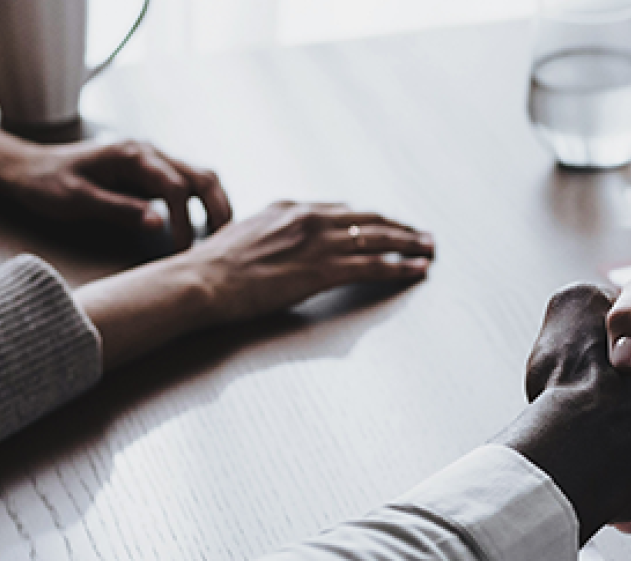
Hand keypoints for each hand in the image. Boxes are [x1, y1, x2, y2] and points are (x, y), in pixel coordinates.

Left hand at [0, 139, 231, 248]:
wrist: (27, 167)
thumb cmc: (46, 183)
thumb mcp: (77, 200)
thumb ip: (119, 210)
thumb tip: (160, 225)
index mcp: (132, 156)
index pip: (176, 187)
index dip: (185, 221)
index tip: (182, 251)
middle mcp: (149, 152)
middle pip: (202, 176)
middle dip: (218, 209)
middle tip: (222, 244)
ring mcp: (152, 160)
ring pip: (201, 177)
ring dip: (215, 205)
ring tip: (220, 237)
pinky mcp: (150, 172)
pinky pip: (188, 183)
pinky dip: (203, 203)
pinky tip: (204, 226)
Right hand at [174, 201, 435, 323]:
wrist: (201, 281)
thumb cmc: (212, 268)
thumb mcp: (242, 237)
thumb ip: (268, 235)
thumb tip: (275, 245)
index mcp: (288, 208)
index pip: (341, 211)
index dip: (369, 219)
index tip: (386, 223)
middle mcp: (308, 218)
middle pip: (368, 219)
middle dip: (399, 226)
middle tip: (421, 234)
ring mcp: (318, 243)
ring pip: (378, 239)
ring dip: (410, 244)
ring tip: (429, 249)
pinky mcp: (324, 270)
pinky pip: (374, 266)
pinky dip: (400, 267)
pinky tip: (417, 269)